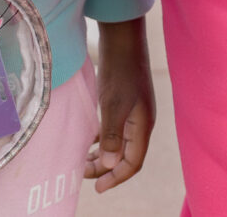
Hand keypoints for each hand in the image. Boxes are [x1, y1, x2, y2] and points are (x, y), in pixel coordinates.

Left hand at [87, 17, 154, 191]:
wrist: (123, 38)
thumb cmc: (120, 70)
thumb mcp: (114, 104)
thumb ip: (112, 136)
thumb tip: (109, 166)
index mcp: (143, 126)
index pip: (132, 162)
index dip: (116, 178)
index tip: (97, 187)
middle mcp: (140, 122)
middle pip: (125, 155)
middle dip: (105, 168)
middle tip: (83, 175)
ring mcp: (133, 112)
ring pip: (118, 143)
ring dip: (102, 155)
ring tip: (83, 162)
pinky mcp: (123, 101)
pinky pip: (113, 129)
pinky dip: (101, 138)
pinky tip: (88, 140)